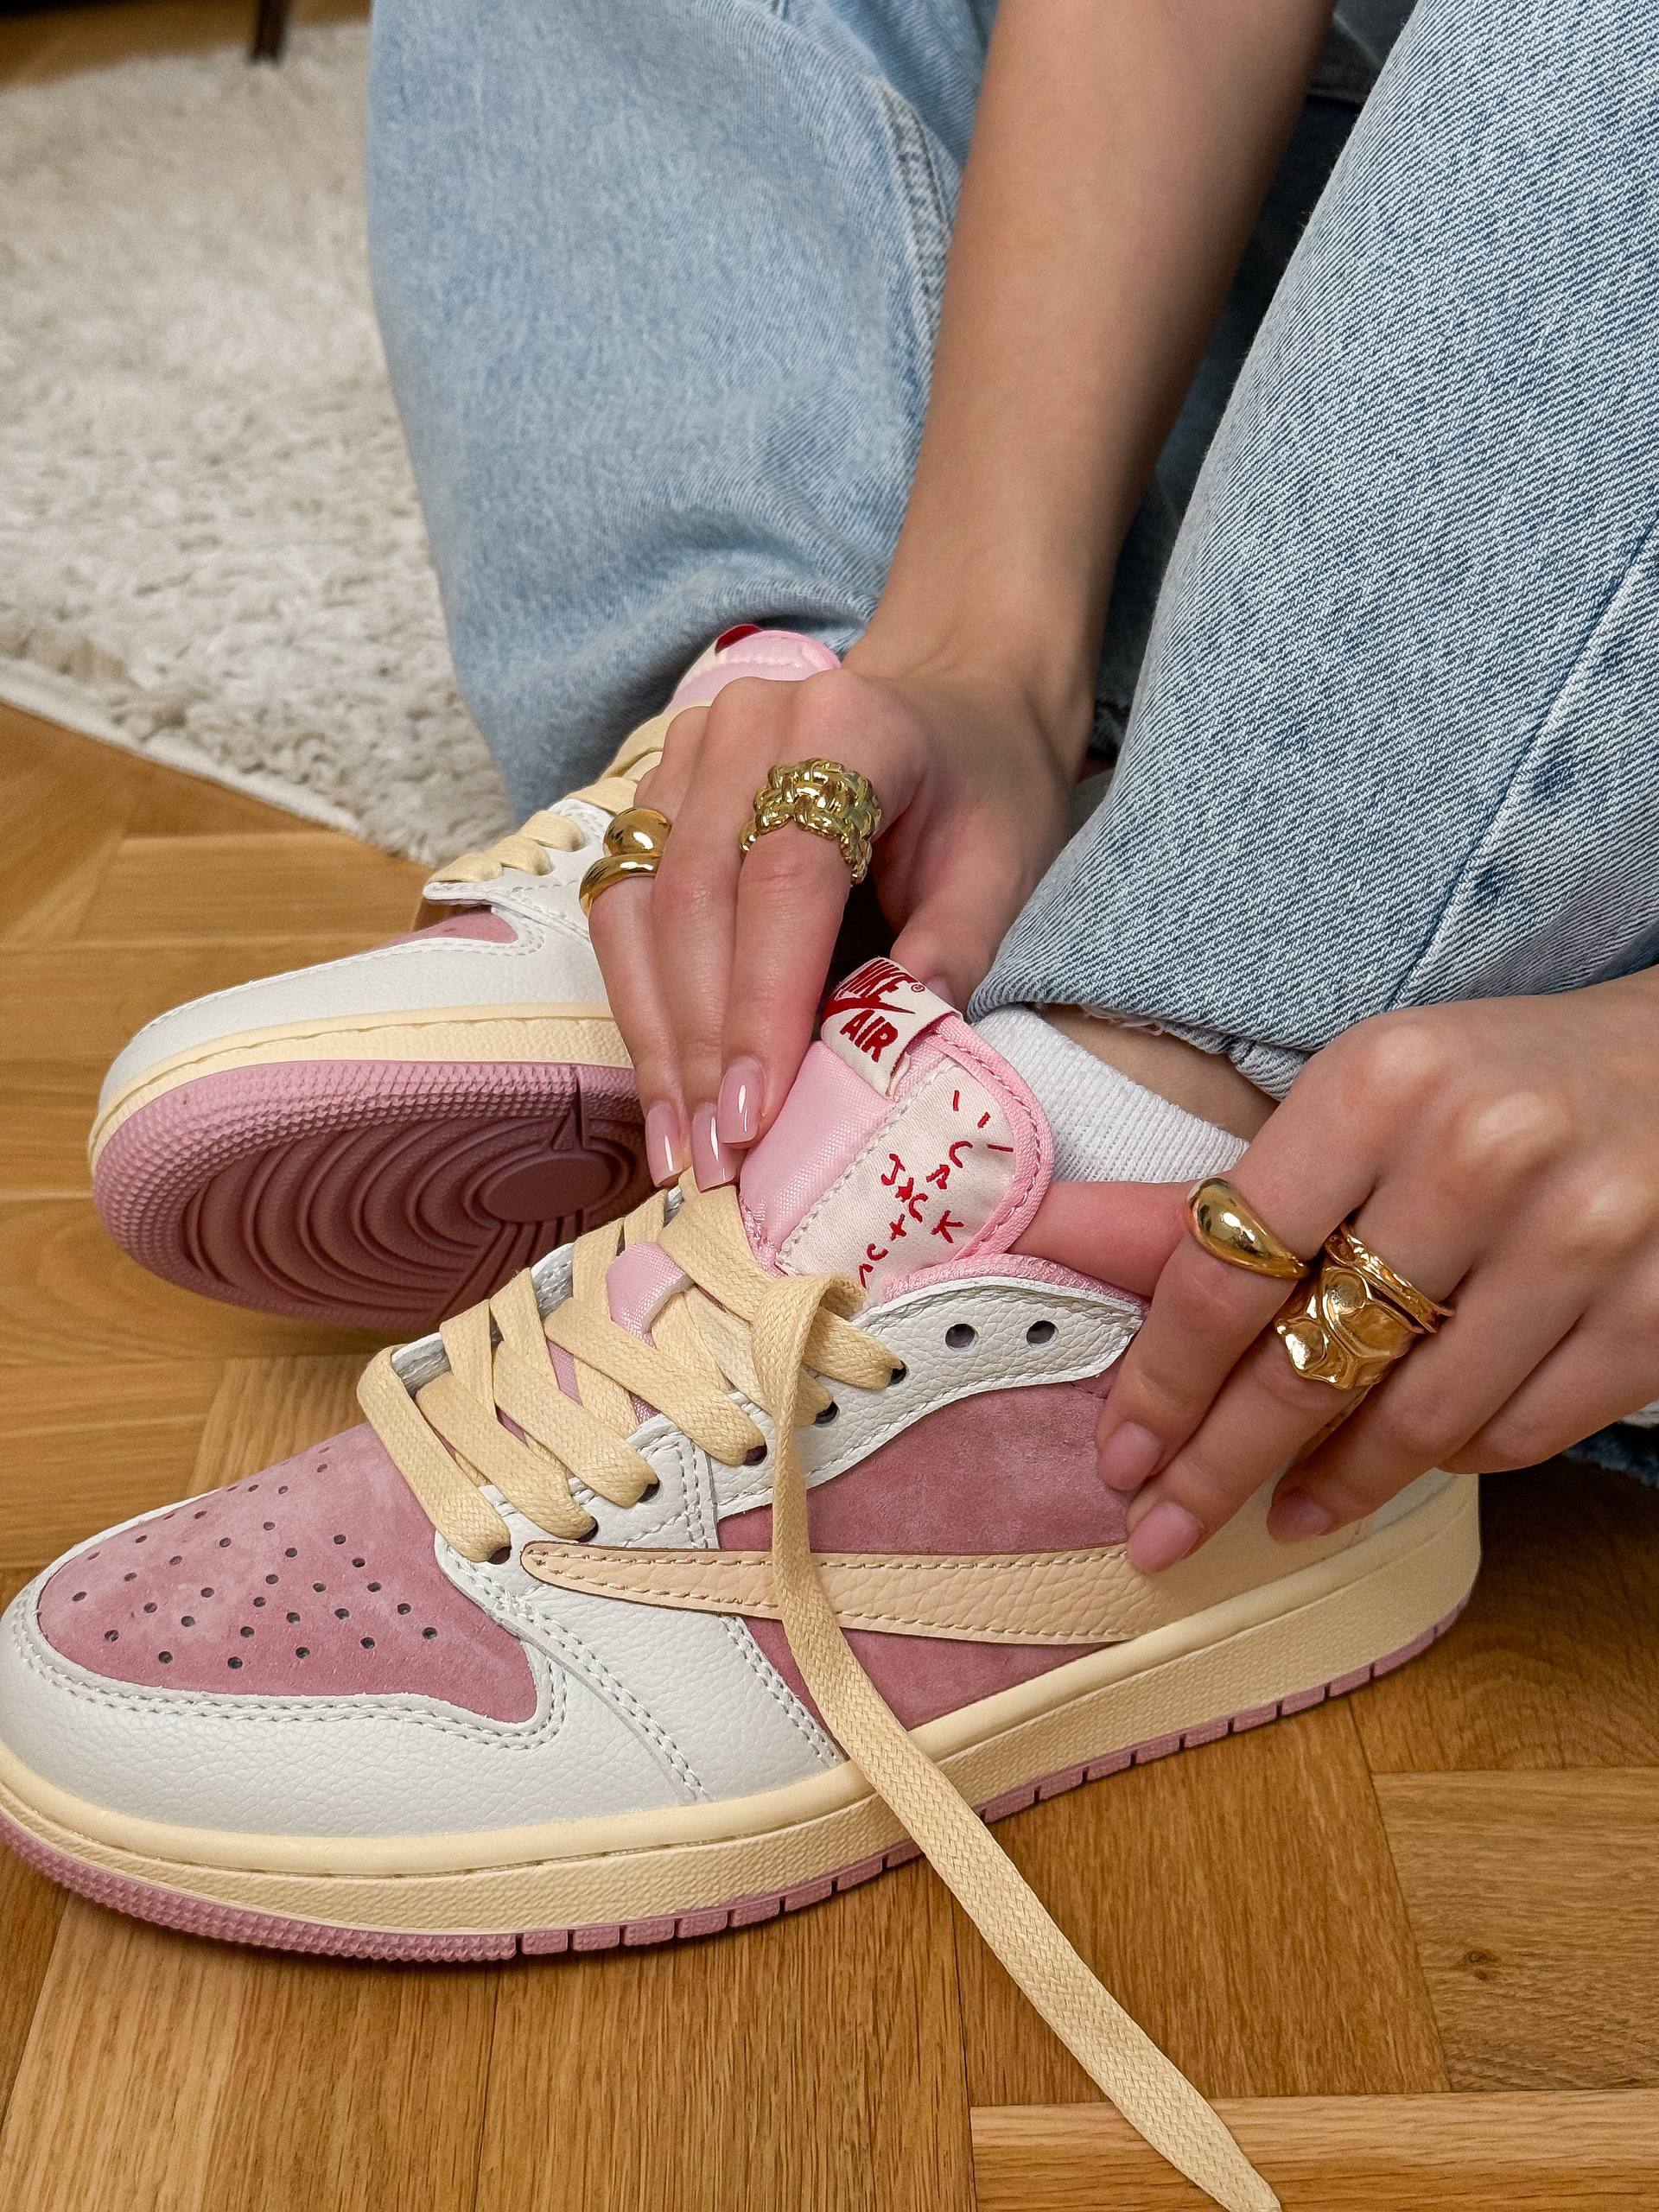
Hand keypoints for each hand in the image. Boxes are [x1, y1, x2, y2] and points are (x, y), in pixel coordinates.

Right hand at [588, 647, 1085, 1188]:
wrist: (954, 708)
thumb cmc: (985, 792)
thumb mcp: (1004, 867)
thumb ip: (952, 952)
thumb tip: (884, 1063)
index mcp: (846, 726)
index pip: (784, 877)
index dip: (761, 1003)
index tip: (755, 1115)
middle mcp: (748, 724)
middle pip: (694, 897)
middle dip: (701, 1043)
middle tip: (716, 1159)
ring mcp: (689, 753)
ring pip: (639, 909)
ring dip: (657, 1038)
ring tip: (680, 1147)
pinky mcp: (657, 794)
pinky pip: (624, 909)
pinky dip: (643, 1007)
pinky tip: (664, 1093)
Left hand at [1072, 977, 1658, 1568]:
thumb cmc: (1496, 1080)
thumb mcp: (1356, 1100)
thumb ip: (1209, 1191)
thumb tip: (1046, 1234)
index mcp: (1382, 1085)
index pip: (1227, 1267)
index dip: (1161, 1380)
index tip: (1118, 1455)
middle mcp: (1481, 1158)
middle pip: (1305, 1361)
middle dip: (1216, 1467)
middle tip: (1158, 1534)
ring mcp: (1581, 1243)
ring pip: (1416, 1420)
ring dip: (1331, 1482)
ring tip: (1280, 1514)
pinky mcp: (1656, 1314)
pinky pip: (1514, 1434)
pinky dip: (1446, 1458)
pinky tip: (1403, 1460)